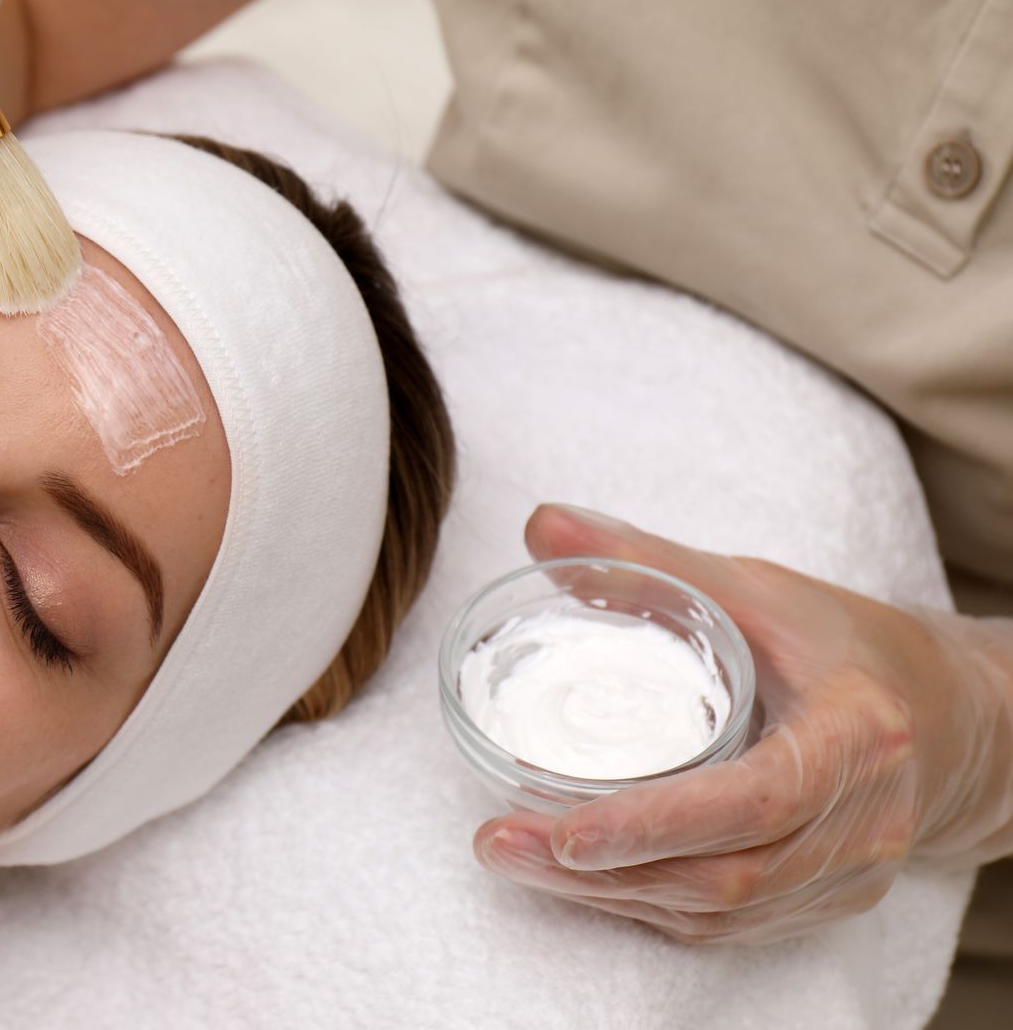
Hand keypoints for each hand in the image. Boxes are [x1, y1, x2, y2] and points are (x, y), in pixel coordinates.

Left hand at [472, 503, 1012, 943]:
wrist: (950, 719)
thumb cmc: (844, 645)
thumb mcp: (756, 589)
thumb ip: (646, 560)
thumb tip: (543, 524)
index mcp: (860, 734)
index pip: (759, 798)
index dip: (661, 822)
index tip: (569, 830)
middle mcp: (865, 821)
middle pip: (728, 874)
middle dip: (605, 869)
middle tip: (499, 842)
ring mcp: (851, 874)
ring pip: (721, 910)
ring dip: (610, 896)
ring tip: (513, 857)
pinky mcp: (826, 901)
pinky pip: (729, 925)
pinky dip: (647, 905)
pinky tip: (577, 879)